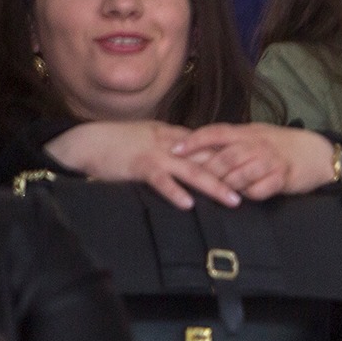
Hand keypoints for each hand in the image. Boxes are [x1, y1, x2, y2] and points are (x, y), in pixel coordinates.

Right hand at [44, 120, 239, 209]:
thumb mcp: (149, 139)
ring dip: (214, 186)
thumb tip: (194, 160)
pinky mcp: (138, 167)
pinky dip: (174, 191)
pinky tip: (188, 204)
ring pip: (191, 171)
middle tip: (256, 188)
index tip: (254, 171)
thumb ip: (172, 147)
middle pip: (207, 159)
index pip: (209, 147)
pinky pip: (160, 180)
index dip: (232, 159)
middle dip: (233, 174)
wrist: (84, 142)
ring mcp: (155, 154)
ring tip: (233, 200)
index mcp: (173, 136)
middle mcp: (169, 143)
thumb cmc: (116, 144)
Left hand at [176, 124, 337, 198]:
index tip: (174, 150)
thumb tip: (200, 145)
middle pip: (225, 157)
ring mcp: (270, 161)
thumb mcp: (257, 135)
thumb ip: (233, 140)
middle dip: (206, 171)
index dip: (194, 141)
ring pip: (239, 175)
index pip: (216, 133)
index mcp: (248, 132)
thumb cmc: (283, 145)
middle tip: (192, 180)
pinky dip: (248, 194)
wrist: (318, 153)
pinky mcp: (282, 178)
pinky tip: (244, 197)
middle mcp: (258, 144)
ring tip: (218, 192)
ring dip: (226, 185)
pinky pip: (259, 190)